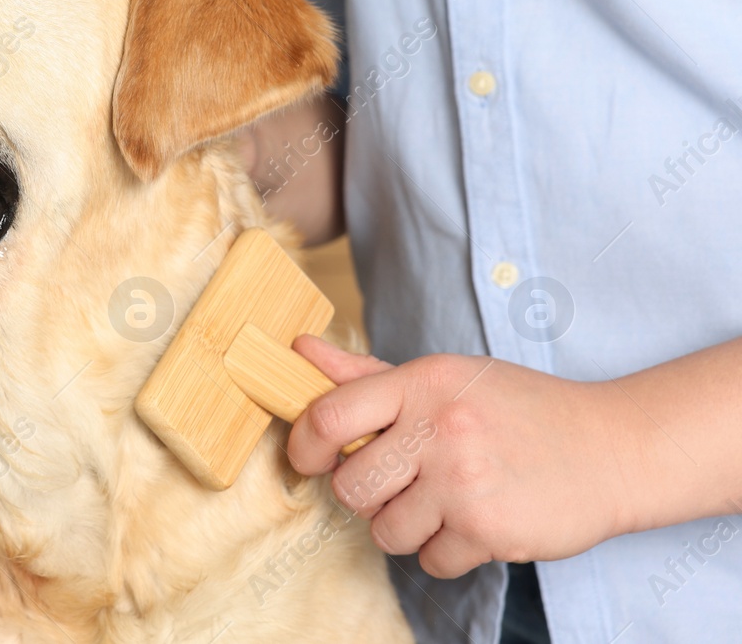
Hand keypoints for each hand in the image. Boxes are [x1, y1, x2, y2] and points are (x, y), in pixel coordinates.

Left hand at [284, 335, 646, 577]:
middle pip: (349, 486)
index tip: (311, 457)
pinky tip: (475, 521)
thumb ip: (367, 374)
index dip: (304, 445)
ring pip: (384, 531)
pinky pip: (430, 561)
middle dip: (364, 493)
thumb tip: (298, 351)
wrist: (613, 449)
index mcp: (423, 383)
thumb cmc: (519, 409)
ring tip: (443, 500)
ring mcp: (464, 483)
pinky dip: (447, 551)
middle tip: (398, 481)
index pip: (329, 417)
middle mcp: (440, 430)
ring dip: (406, 526)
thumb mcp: (448, 376)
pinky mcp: (489, 531)